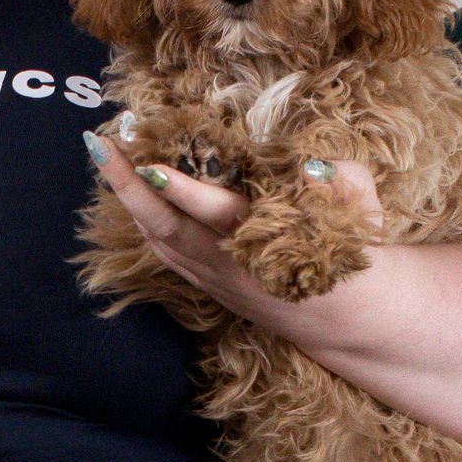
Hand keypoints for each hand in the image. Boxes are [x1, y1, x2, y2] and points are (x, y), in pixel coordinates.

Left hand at [89, 137, 384, 323]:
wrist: (343, 314)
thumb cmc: (349, 251)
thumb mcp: (362, 212)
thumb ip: (343, 181)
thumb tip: (310, 167)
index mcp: (267, 245)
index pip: (217, 215)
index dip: (184, 192)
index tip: (152, 166)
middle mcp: (231, 266)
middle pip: (168, 229)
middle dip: (130, 189)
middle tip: (100, 147)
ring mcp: (214, 278)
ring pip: (159, 242)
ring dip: (129, 200)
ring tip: (106, 156)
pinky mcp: (207, 283)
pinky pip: (166, 251)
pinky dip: (144, 220)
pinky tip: (128, 190)